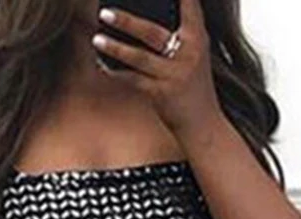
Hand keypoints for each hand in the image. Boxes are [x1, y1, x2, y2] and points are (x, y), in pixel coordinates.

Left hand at [92, 0, 220, 135]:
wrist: (203, 125)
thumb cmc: (194, 89)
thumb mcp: (194, 57)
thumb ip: (178, 38)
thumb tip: (142, 23)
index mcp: (197, 39)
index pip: (189, 6)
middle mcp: (187, 54)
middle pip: (151, 32)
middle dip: (126, 22)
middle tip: (104, 12)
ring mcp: (174, 75)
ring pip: (139, 57)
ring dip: (115, 48)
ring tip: (96, 39)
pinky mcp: (162, 94)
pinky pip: (134, 80)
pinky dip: (117, 74)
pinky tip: (103, 67)